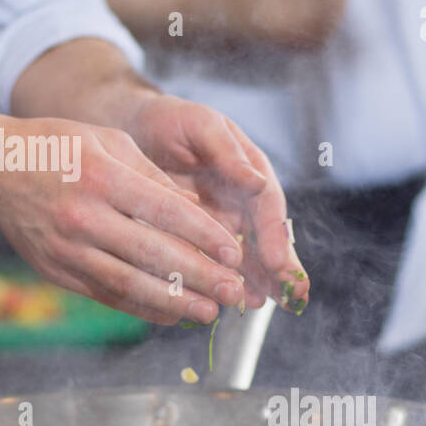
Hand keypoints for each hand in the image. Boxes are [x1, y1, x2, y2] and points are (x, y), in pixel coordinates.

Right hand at [0, 117, 248, 324]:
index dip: (204, 235)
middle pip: (152, 253)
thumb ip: (153, 176)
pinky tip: (170, 314)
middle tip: (234, 292)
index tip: (234, 252)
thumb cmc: (56, 147)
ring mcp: (66, 248)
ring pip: (130, 283)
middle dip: (199, 277)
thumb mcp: (108, 142)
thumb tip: (198, 210)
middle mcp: (83, 217)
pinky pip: (105, 294)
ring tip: (209, 312)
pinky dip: (140, 307)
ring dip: (174, 302)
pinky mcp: (55, 270)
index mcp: (101, 178)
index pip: (165, 212)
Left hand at [125, 95, 308, 312]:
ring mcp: (220, 219)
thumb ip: (227, 151)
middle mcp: (240, 199)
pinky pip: (210, 260)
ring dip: (254, 281)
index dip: (274, 234)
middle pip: (264, 237)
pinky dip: (218, 280)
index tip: (278, 262)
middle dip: (279, 268)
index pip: (267, 206)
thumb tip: (258, 180)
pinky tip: (223, 301)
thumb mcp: (200, 125)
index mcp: (248, 170)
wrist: (133, 130)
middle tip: (291, 296)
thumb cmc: (170, 121)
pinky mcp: (195, 235)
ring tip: (259, 304)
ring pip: (242, 255)